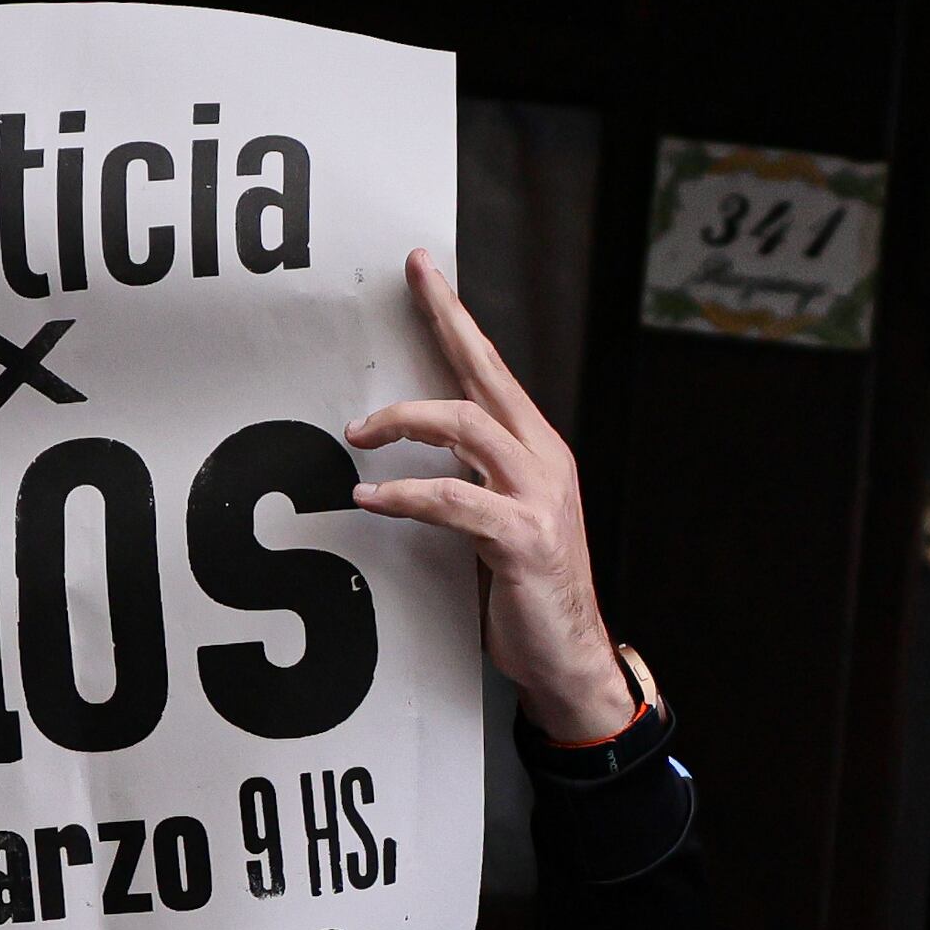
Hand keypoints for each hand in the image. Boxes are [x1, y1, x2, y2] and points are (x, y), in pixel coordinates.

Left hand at [349, 250, 633, 746]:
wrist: (571, 658)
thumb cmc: (530, 592)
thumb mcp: (502, 519)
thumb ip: (472, 478)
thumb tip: (417, 450)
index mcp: (537, 451)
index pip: (492, 369)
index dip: (458, 318)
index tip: (427, 271)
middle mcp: (543, 462)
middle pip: (487, 373)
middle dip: (447, 320)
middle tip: (411, 281)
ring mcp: (538, 498)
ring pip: (467, 426)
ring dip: (404, 422)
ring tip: (358, 435)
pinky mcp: (523, 539)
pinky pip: (454, 500)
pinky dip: (407, 494)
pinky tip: (371, 498)